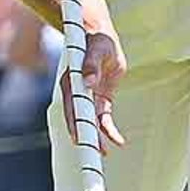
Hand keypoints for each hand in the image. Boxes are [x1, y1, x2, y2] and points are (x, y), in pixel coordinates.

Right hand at [61, 31, 126, 151]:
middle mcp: (77, 93)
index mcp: (71, 82)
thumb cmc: (97, 41)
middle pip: (79, 118)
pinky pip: (103, 119)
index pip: (72, 106)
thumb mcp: (96, 50)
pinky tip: (118, 141)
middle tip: (93, 152)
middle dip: (86, 135)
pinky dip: (109, 130)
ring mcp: (88, 97)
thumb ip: (91, 64)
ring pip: (91, 122)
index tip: (79, 137)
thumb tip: (88, 81)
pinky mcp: (100, 99)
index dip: (75, 123)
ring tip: (104, 152)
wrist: (103, 37)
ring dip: (97, 137)